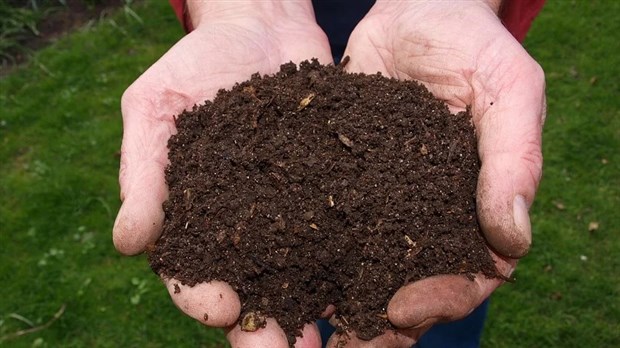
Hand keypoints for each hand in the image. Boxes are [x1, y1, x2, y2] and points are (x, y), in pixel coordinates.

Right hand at [113, 1, 331, 346]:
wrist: (260, 27)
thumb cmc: (196, 64)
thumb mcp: (155, 107)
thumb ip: (142, 172)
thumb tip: (127, 243)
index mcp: (195, 218)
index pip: (191, 273)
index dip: (202, 297)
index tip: (222, 307)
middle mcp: (246, 227)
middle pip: (253, 290)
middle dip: (265, 328)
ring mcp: (293, 213)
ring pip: (302, 275)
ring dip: (315, 311)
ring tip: (334, 339)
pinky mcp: (333, 193)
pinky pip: (346, 232)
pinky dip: (358, 261)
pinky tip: (377, 283)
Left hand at [329, 1, 545, 345]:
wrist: (414, 9)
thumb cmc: (471, 44)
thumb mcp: (507, 88)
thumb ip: (515, 158)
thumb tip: (514, 238)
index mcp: (475, 205)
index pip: (470, 274)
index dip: (443, 299)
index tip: (403, 310)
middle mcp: (426, 214)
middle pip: (412, 287)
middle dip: (383, 324)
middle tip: (344, 345)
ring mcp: (381, 202)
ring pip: (363, 268)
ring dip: (337, 303)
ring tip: (304, 329)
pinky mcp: (340, 182)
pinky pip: (323, 226)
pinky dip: (305, 255)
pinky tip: (276, 274)